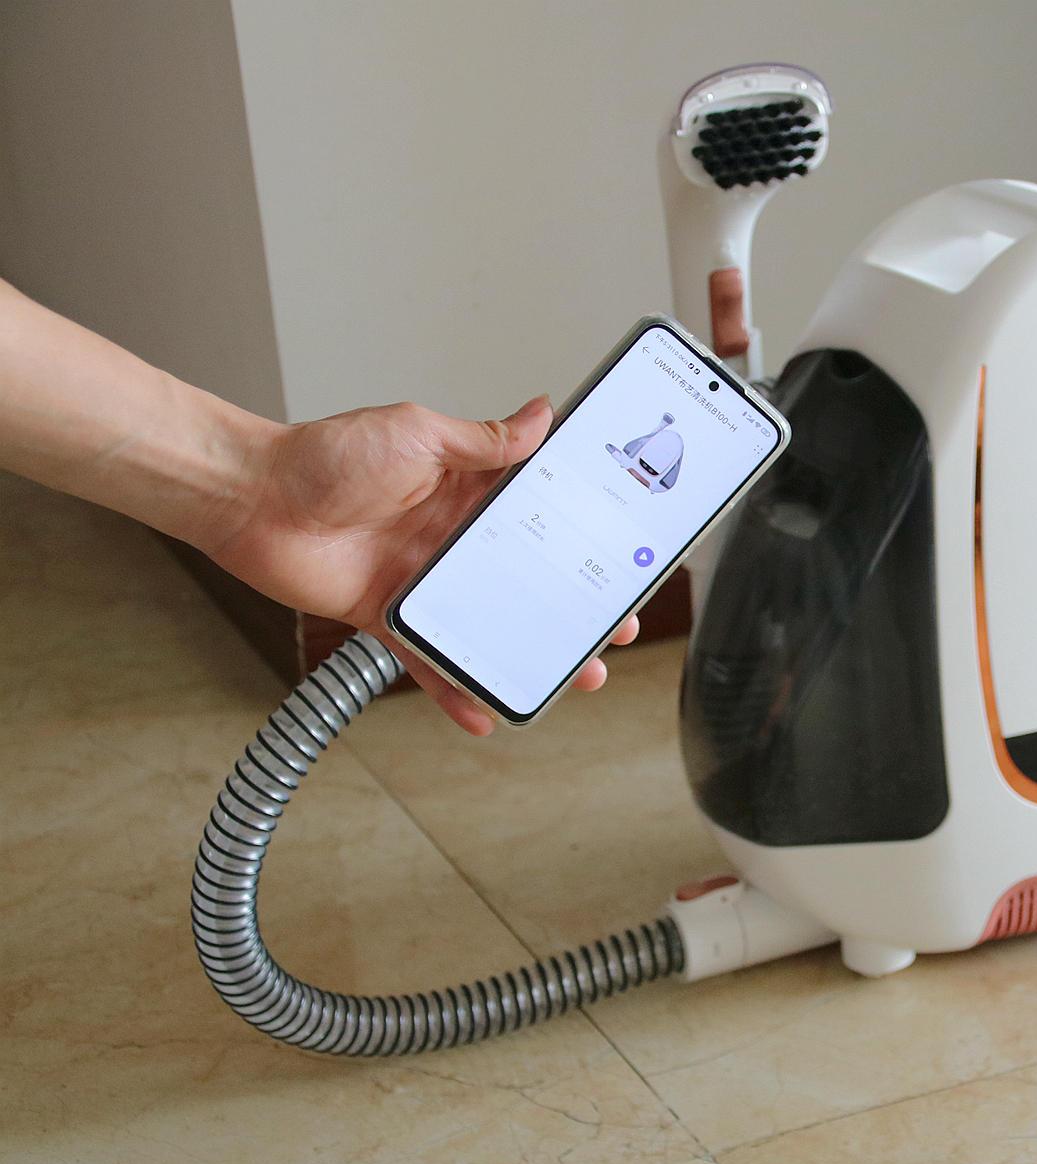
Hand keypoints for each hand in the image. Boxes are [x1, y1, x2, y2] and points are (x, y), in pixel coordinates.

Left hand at [209, 396, 638, 734]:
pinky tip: (483, 712)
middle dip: (575, 605)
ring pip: (491, 624)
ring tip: (572, 674)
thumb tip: (539, 414)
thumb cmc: (324, 456)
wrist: (252, 498)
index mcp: (467, 491)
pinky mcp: (389, 617)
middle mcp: (451, 538)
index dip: (581, 537)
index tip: (620, 555)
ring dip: (530, 652)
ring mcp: (423, 581)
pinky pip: (430, 658)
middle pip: (528, 579)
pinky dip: (454, 688)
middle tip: (613, 628)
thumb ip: (482, 439)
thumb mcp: (417, 432)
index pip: (539, 516)